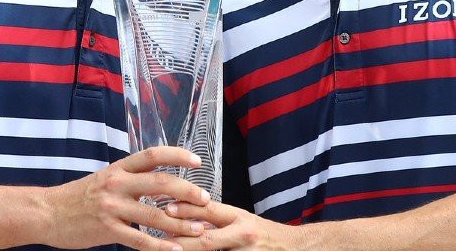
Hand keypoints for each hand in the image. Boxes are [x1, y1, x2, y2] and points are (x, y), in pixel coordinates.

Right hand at [44, 147, 210, 249]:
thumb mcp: (106, 179)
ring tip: (199, 230)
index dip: (176, 155)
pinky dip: (159, 246)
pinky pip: (139, 239)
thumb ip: (131, 179)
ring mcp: (112, 206)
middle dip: (187, 191)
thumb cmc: (79, 196)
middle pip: (160, 183)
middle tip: (206, 200)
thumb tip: (161, 181)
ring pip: (154, 214)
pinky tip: (174, 250)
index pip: (152, 155)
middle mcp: (117, 183)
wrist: (47, 212)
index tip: (197, 161)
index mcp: (119, 168)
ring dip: (180, 223)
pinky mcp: (106, 229)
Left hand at [166, 201, 304, 249]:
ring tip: (170, 250)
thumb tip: (189, 213)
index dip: (188, 209)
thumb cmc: (265, 235)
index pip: (210, 210)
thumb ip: (220, 218)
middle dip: (182, 241)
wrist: (295, 248)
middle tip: (161, 240)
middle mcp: (242, 235)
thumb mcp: (244, 220)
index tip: (168, 208)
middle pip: (206, 239)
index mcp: (240, 217)